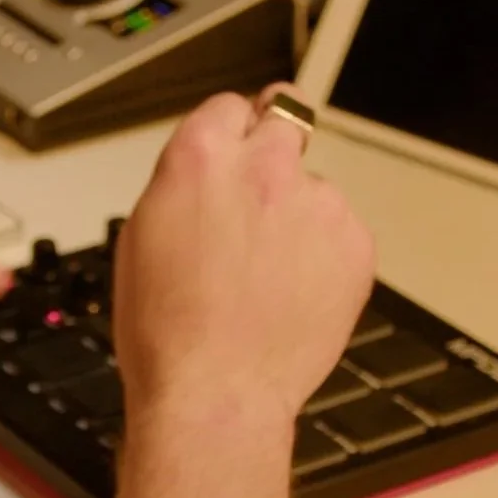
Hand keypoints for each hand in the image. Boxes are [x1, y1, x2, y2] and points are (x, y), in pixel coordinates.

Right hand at [110, 88, 375, 424]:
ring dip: (299, 216)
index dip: (232, 131)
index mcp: (201, 158)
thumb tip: (207, 172)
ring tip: (271, 274)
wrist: (216, 392)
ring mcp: (316, 204)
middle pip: (285, 118)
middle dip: (275, 145)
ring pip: (315, 188)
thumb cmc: (167, 329)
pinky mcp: (355, 243)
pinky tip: (295, 293)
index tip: (238, 145)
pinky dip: (325, 256)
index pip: (230, 105)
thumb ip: (183, 183)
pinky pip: (342, 232)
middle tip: (266, 188)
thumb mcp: (142, 233)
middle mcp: (264, 168)